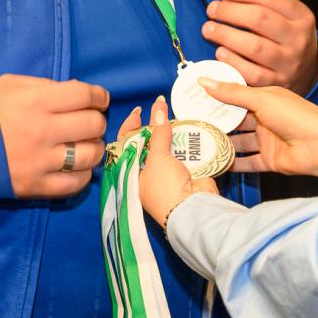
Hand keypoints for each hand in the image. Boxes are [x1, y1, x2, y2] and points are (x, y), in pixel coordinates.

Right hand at [0, 74, 109, 197]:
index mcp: (37, 102)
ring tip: (84, 145)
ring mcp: (40, 161)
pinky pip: (74, 184)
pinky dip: (82, 175)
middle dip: (96, 121)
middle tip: (88, 122)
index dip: (99, 96)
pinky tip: (76, 167)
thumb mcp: (12, 85)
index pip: (85, 96)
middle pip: (93, 125)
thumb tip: (79, 91)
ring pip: (90, 156)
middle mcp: (42, 131)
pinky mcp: (35, 186)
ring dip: (93, 148)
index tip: (99, 99)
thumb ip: (46, 86)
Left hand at [125, 99, 219, 229]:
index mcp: (131, 174)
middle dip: (153, 126)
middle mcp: (146, 174)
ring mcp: (166, 173)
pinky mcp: (184, 173)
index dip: (130, 127)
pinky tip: (187, 128)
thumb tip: (159, 111)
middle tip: (159, 108)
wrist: (192, 209)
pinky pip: (182, 152)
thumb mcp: (157, 159)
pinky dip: (184, 142)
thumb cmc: (165, 189)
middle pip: (147, 144)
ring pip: (165, 146)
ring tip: (173, 115)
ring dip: (170, 132)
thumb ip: (158, 134)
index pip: (125, 146)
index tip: (138, 112)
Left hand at [203, 0, 317, 94]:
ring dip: (225, 35)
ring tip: (209, 29)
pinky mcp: (277, 84)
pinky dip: (232, 61)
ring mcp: (289, 64)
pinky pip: (251, 73)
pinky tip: (220, 52)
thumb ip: (262, 3)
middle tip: (212, 9)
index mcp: (302, 17)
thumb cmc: (286, 37)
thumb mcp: (287, 16)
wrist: (307, 73)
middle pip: (260, 19)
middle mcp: (298, 39)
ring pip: (254, 47)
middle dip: (230, 11)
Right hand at [206, 78, 317, 177]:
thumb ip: (232, 93)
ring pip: (240, 142)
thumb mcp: (261, 99)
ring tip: (201, 143)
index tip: (196, 97)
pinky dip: (235, 164)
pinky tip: (218, 163)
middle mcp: (265, 118)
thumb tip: (205, 82)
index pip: (237, 95)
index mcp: (266, 98)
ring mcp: (268, 140)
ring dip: (223, 143)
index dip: (218, 96)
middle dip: (217, 121)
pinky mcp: (270, 160)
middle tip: (193, 122)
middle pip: (236, 120)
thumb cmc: (297, 116)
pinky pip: (248, 162)